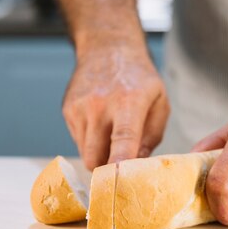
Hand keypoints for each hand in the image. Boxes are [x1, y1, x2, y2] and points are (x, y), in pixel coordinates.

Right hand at [63, 44, 169, 169]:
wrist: (107, 48)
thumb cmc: (138, 78)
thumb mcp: (159, 102)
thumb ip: (152, 137)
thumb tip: (137, 164)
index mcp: (128, 102)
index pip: (122, 139)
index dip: (119, 162)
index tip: (117, 179)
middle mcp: (99, 105)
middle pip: (95, 158)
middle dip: (108, 169)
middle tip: (122, 163)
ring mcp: (80, 108)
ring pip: (85, 153)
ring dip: (99, 154)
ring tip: (112, 134)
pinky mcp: (68, 110)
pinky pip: (78, 140)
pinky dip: (90, 141)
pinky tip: (101, 123)